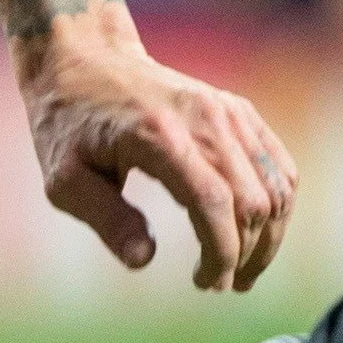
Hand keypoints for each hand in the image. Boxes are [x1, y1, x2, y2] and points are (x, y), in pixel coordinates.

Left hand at [21, 4, 296, 291]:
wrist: (84, 58)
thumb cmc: (67, 122)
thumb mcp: (64, 179)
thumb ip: (106, 220)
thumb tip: (145, 259)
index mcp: (161, 136)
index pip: (215, 204)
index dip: (221, 254)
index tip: (207, 284)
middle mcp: (205, 118)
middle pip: (253, 200)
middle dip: (246, 254)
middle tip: (220, 285)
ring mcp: (228, 111)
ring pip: (277, 185)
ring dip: (269, 235)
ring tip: (244, 271)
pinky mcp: (238, 110)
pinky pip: (279, 164)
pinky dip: (277, 204)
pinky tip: (256, 233)